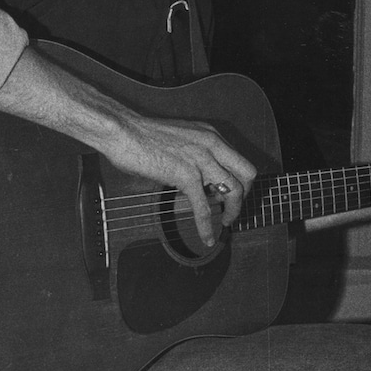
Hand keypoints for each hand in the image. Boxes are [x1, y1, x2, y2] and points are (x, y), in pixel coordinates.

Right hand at [102, 112, 256, 246]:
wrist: (122, 131)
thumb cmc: (141, 136)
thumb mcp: (180, 140)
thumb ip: (194, 155)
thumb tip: (198, 180)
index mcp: (211, 136)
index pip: (239, 160)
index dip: (240, 181)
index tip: (230, 195)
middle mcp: (212, 144)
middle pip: (248, 173)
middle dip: (245, 195)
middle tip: (233, 208)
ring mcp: (201, 160)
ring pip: (234, 191)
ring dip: (233, 211)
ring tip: (226, 223)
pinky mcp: (186, 176)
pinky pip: (204, 207)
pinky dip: (207, 227)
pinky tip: (207, 238)